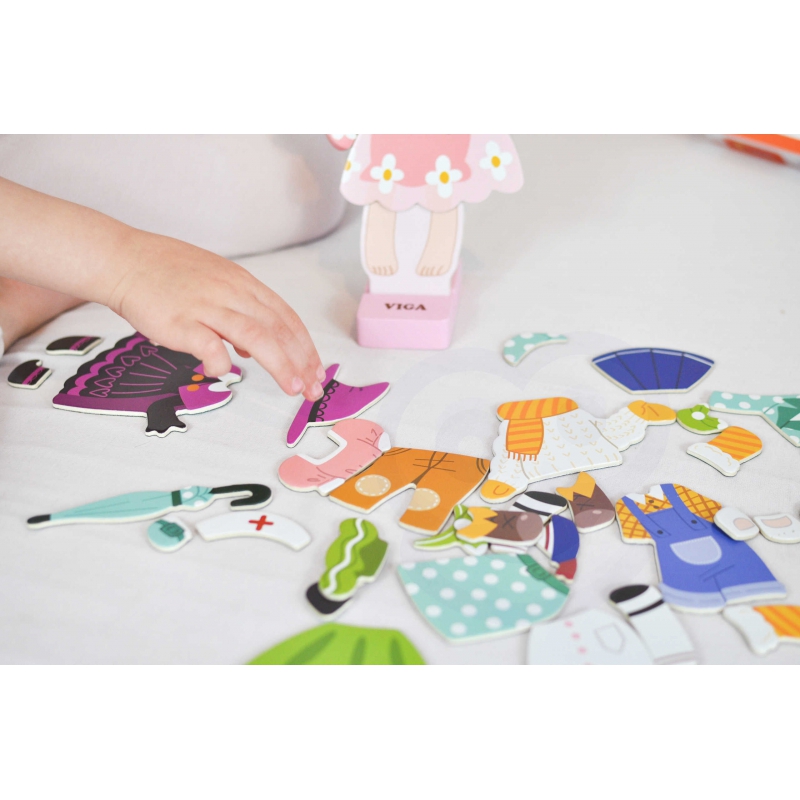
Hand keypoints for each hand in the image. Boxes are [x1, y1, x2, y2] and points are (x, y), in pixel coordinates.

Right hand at [106, 229, 325, 400]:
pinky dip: (221, 363)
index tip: (317, 370)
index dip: (306, 346)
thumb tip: (255, 349)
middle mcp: (230, 292)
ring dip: (280, 365)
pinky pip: (209, 346)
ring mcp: (206, 306)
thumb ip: (239, 312)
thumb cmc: (165, 275)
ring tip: (294, 388)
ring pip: (256, 337)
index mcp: (242, 283)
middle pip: (278, 329)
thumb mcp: (214, 283)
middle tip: (313, 389)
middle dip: (302, 361)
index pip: (286, 317)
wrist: (122, 260)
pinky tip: (224, 373)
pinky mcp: (180, 321)